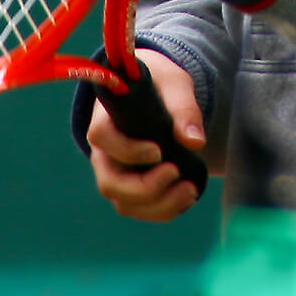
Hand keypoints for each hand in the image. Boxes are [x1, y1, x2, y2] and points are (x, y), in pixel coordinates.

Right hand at [86, 48, 212, 221]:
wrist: (156, 91)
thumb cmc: (160, 84)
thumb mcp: (174, 85)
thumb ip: (183, 109)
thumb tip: (194, 142)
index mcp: (106, 118)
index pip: (101, 137)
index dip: (127, 150)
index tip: (158, 151)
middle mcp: (105, 151)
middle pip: (109, 182)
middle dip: (144, 188)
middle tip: (177, 173)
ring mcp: (115, 173)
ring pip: (124, 202)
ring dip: (157, 205)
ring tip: (190, 190)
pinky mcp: (130, 187)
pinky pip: (138, 209)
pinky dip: (162, 210)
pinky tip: (187, 197)